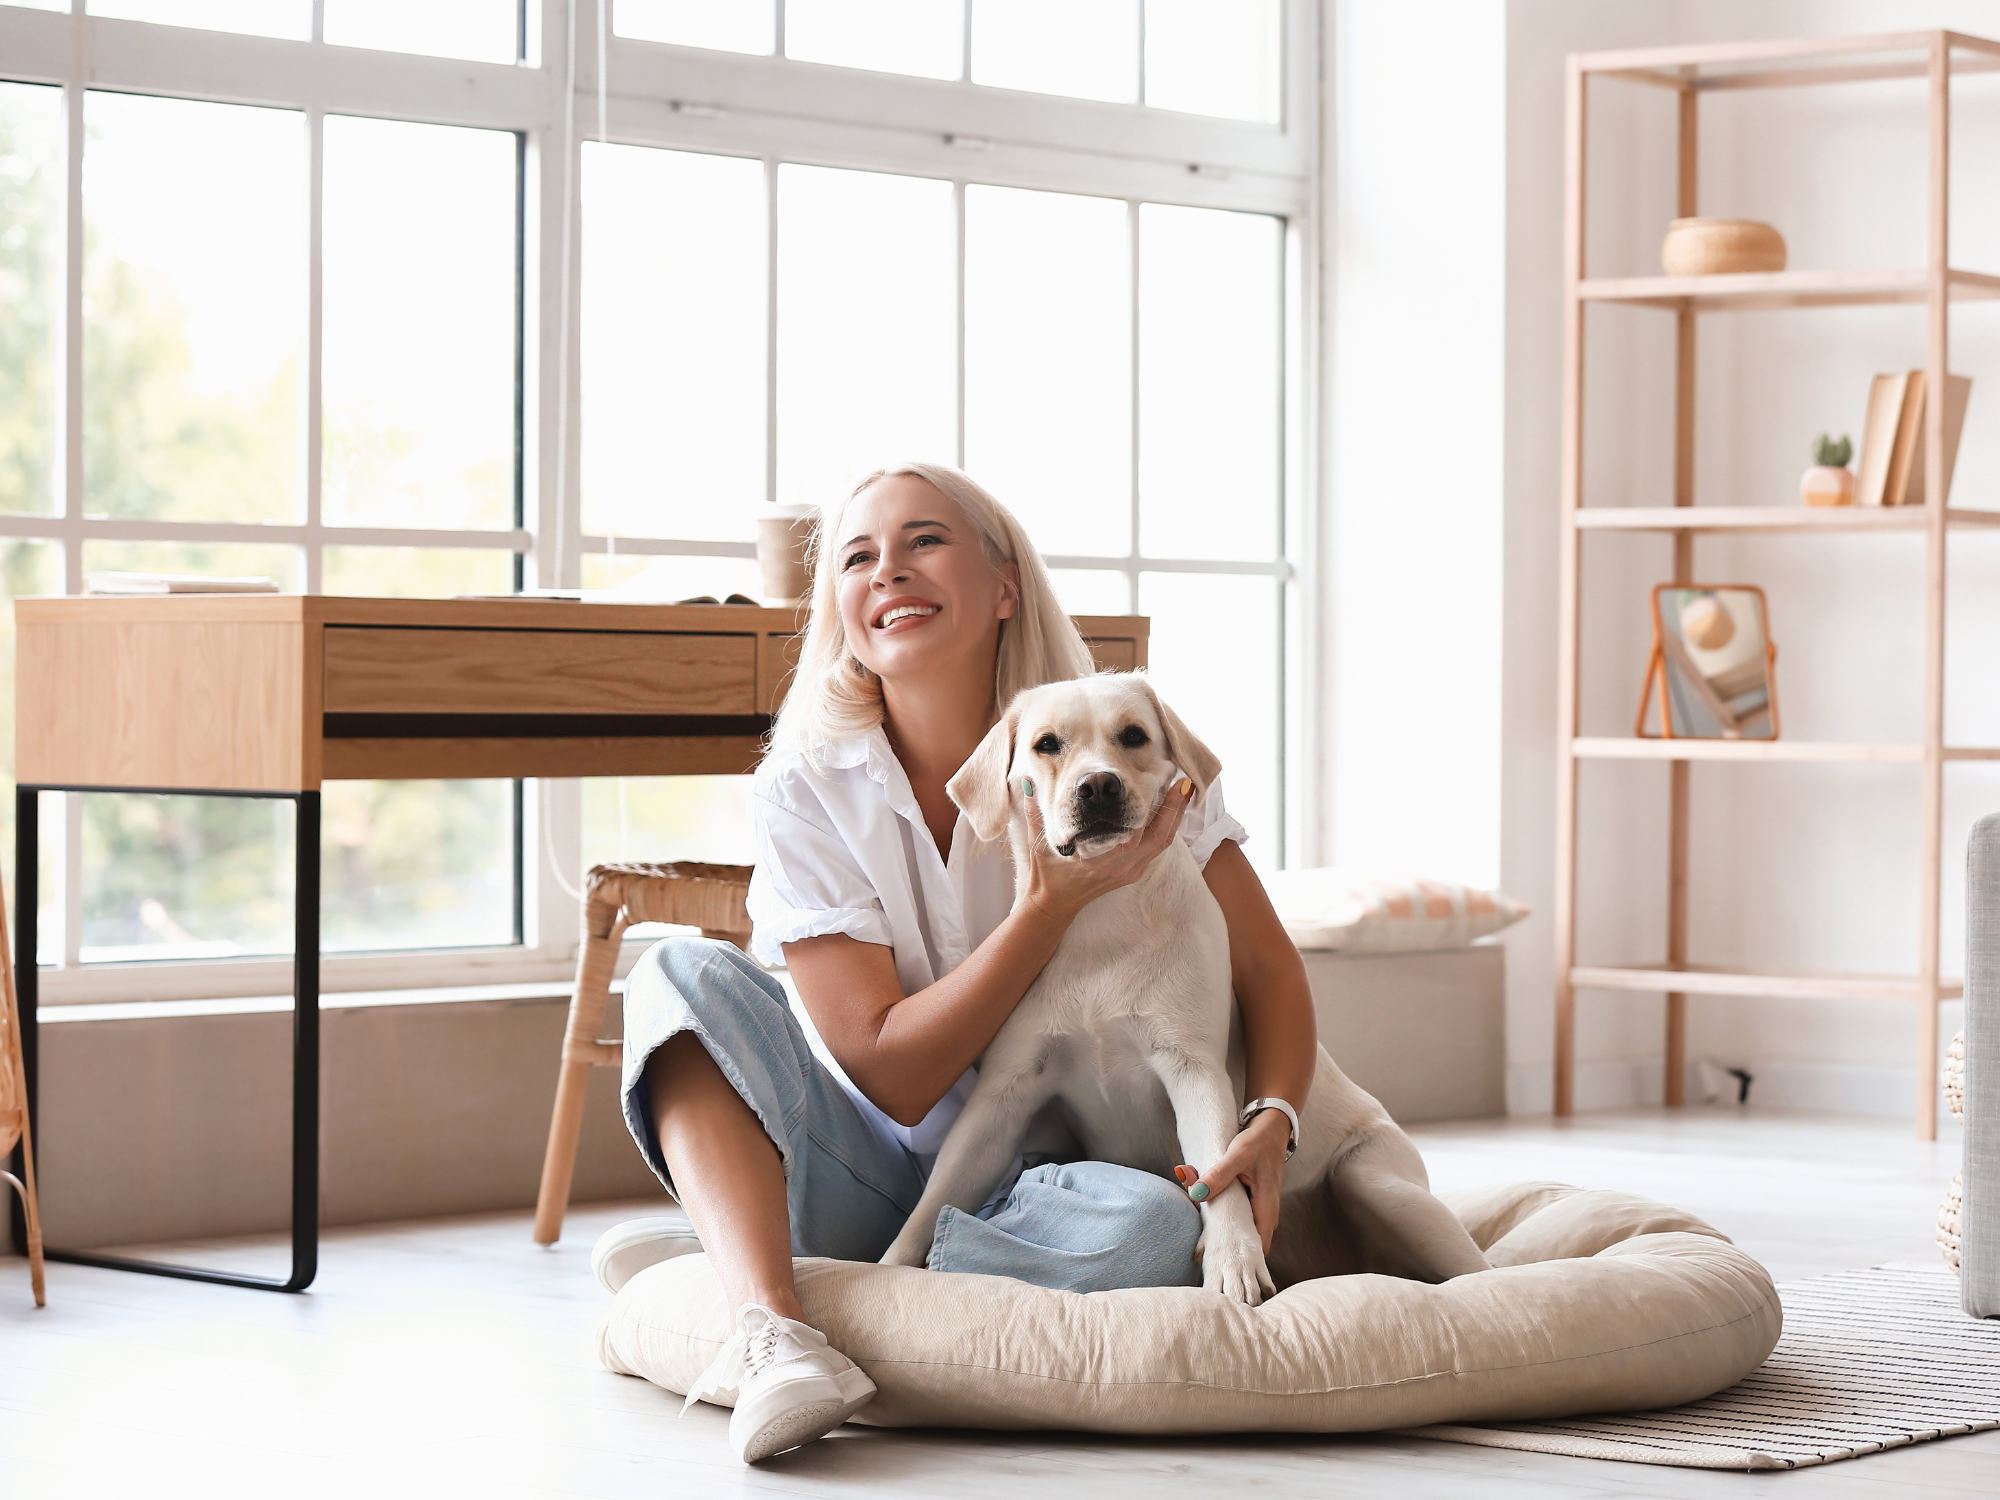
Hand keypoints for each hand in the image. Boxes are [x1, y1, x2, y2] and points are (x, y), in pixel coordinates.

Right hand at [1019, 777, 1195, 922]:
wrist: (1055, 905)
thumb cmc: (1048, 874)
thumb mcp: (1038, 843)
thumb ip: (1035, 812)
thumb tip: (1029, 781)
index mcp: (1103, 859)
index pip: (1137, 831)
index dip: (1153, 807)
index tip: (1161, 781)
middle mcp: (1122, 867)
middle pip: (1161, 836)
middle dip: (1174, 808)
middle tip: (1183, 781)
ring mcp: (1131, 872)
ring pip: (1163, 843)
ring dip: (1175, 817)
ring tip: (1182, 791)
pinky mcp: (1133, 873)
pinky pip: (1157, 849)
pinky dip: (1166, 828)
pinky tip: (1169, 810)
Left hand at [1175, 1107, 1289, 1253]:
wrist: (1271, 1129)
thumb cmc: (1259, 1142)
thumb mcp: (1238, 1155)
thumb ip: (1219, 1175)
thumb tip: (1196, 1193)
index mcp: (1266, 1208)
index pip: (1258, 1248)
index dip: (1239, 1257)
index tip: (1216, 1259)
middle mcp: (1265, 1214)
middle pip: (1245, 1243)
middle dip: (1222, 1244)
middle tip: (1199, 1248)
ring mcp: (1259, 1210)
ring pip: (1239, 1230)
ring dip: (1219, 1229)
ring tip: (1199, 1231)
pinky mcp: (1251, 1203)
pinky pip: (1236, 1218)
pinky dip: (1220, 1216)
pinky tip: (1204, 1210)